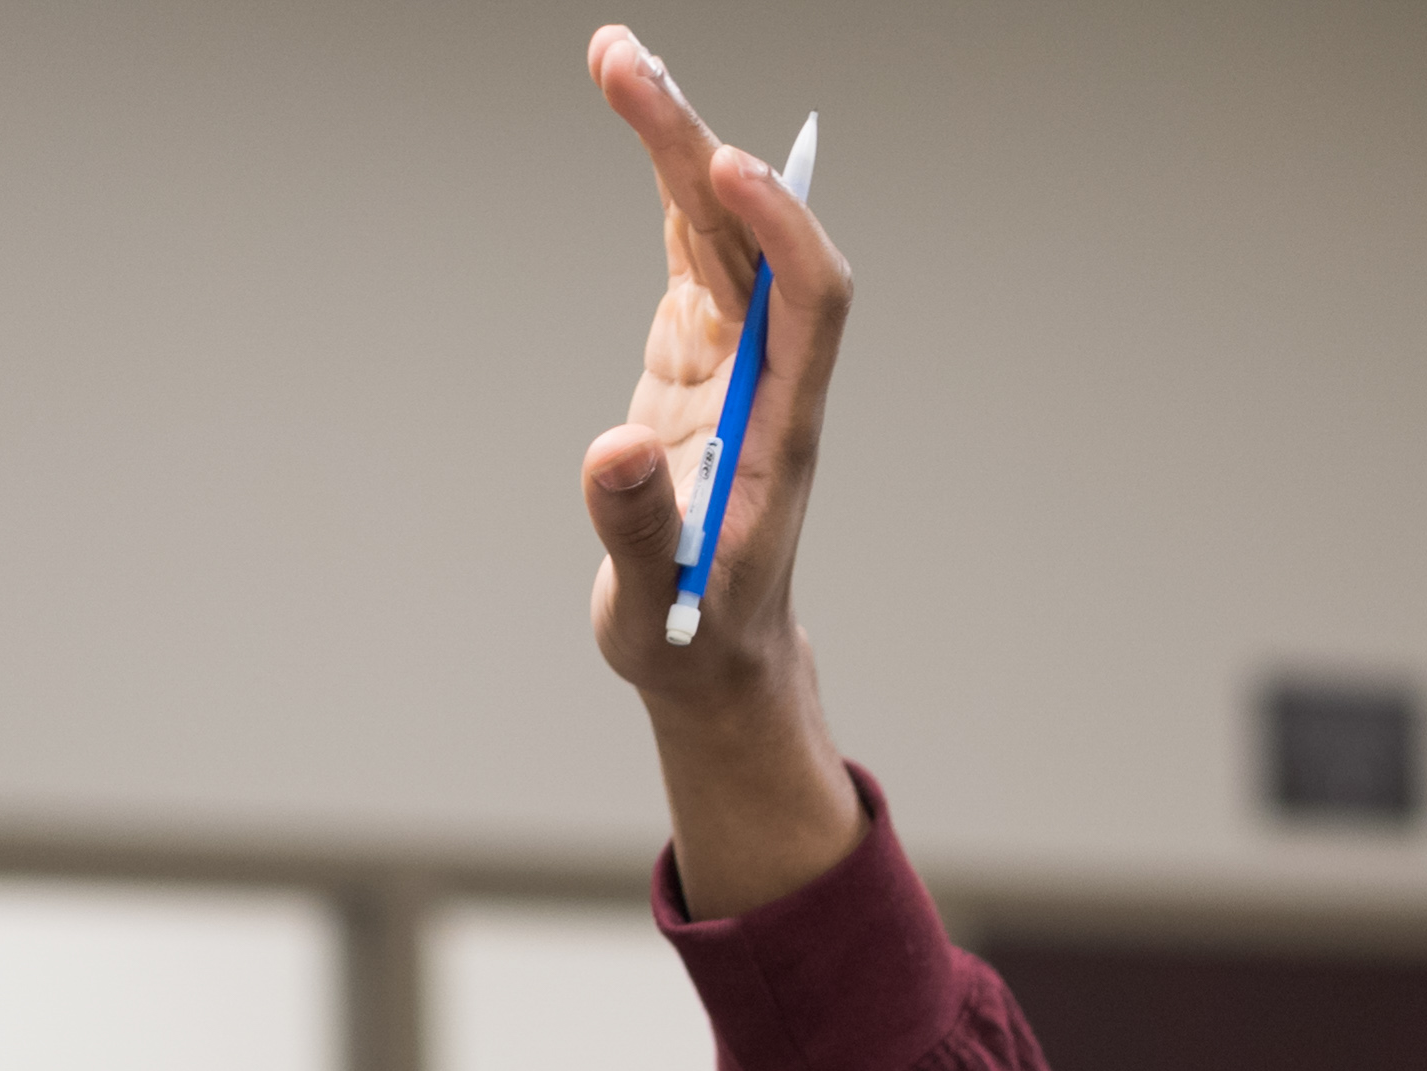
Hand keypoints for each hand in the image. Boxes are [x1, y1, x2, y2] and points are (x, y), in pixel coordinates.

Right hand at [577, 23, 861, 917]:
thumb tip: (617, 450)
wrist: (713, 654)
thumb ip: (636, 530)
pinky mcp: (697, 354)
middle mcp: (766, 375)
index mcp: (779, 430)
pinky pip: (692, 249)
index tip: (729, 172)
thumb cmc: (692, 636)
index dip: (784, 232)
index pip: (813, 303)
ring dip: (673, 142)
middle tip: (622, 63)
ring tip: (613, 57)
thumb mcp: (652, 608)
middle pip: (754, 238)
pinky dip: (663, 183)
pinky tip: (636, 115)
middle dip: (696, 147)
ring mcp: (732, 357)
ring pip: (717, 227)